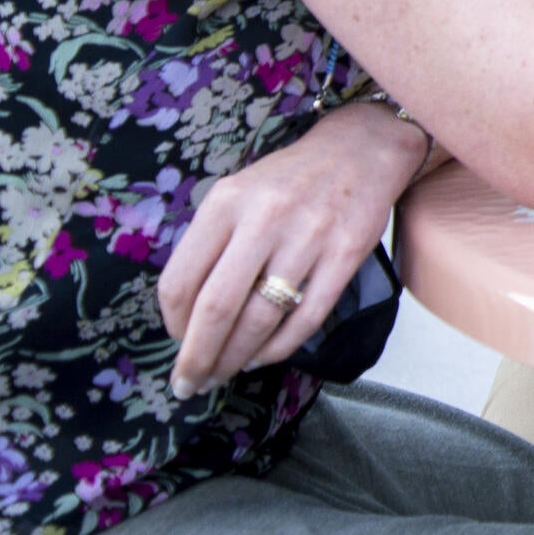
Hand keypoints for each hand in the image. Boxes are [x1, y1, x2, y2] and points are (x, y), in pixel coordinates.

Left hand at [157, 103, 427, 397]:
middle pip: (217, 308)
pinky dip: (279, 347)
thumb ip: (210, 244)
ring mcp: (308, 238)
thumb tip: (187, 316)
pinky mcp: (345, 255)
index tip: (175, 343)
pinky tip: (263, 355)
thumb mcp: (237, 195)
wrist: (360, 150)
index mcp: (225, 203)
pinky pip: (305, 317)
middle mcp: (264, 219)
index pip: (181, 280)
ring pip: (261, 319)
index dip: (173, 324)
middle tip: (190, 383)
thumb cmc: (288, 180)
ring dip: (236, 358)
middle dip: (198, 357)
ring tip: (225, 373)